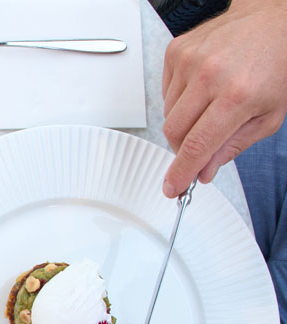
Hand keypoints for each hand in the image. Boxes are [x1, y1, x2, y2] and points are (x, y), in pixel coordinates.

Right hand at [161, 0, 286, 197]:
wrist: (274, 19)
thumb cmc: (278, 61)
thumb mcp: (270, 114)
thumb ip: (233, 146)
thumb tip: (205, 170)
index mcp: (238, 95)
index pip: (197, 146)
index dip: (181, 172)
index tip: (172, 187)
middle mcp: (210, 76)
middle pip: (174, 133)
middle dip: (185, 146)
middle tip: (201, 143)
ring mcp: (190, 61)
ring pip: (168, 114)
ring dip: (184, 120)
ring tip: (210, 104)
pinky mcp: (176, 51)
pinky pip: (165, 91)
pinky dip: (180, 97)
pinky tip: (202, 86)